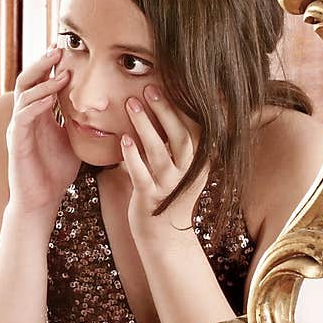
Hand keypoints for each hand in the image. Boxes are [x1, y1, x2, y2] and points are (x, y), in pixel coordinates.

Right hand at [6, 46, 80, 216]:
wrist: (41, 200)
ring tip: (60, 69)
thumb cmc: (57, 172)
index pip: (41, 81)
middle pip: (28, 80)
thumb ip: (83, 122)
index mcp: (39, 114)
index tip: (67, 49)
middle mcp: (25, 116)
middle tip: (59, 48)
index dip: (51, 65)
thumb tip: (110, 110)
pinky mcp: (17, 142)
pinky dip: (36, 104)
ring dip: (42, 81)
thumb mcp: (75, 141)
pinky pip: (23, 117)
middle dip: (43, 63)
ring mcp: (19, 128)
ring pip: (24, 94)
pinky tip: (50, 98)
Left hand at [120, 84, 207, 242]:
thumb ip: (176, 144)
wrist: (165, 240)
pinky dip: (133, 156)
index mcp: (198, 163)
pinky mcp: (151, 200)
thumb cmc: (168, 198)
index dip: (184, 106)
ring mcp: (169, 188)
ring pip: (160, 152)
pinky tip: (123, 139)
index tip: (170, 82)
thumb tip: (171, 112)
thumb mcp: (179, 170)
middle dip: (166, 110)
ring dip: (145, 126)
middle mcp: (188, 174)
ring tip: (131, 104)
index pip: (196, 129)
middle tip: (149, 87)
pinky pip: (142, 175)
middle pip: (182, 136)